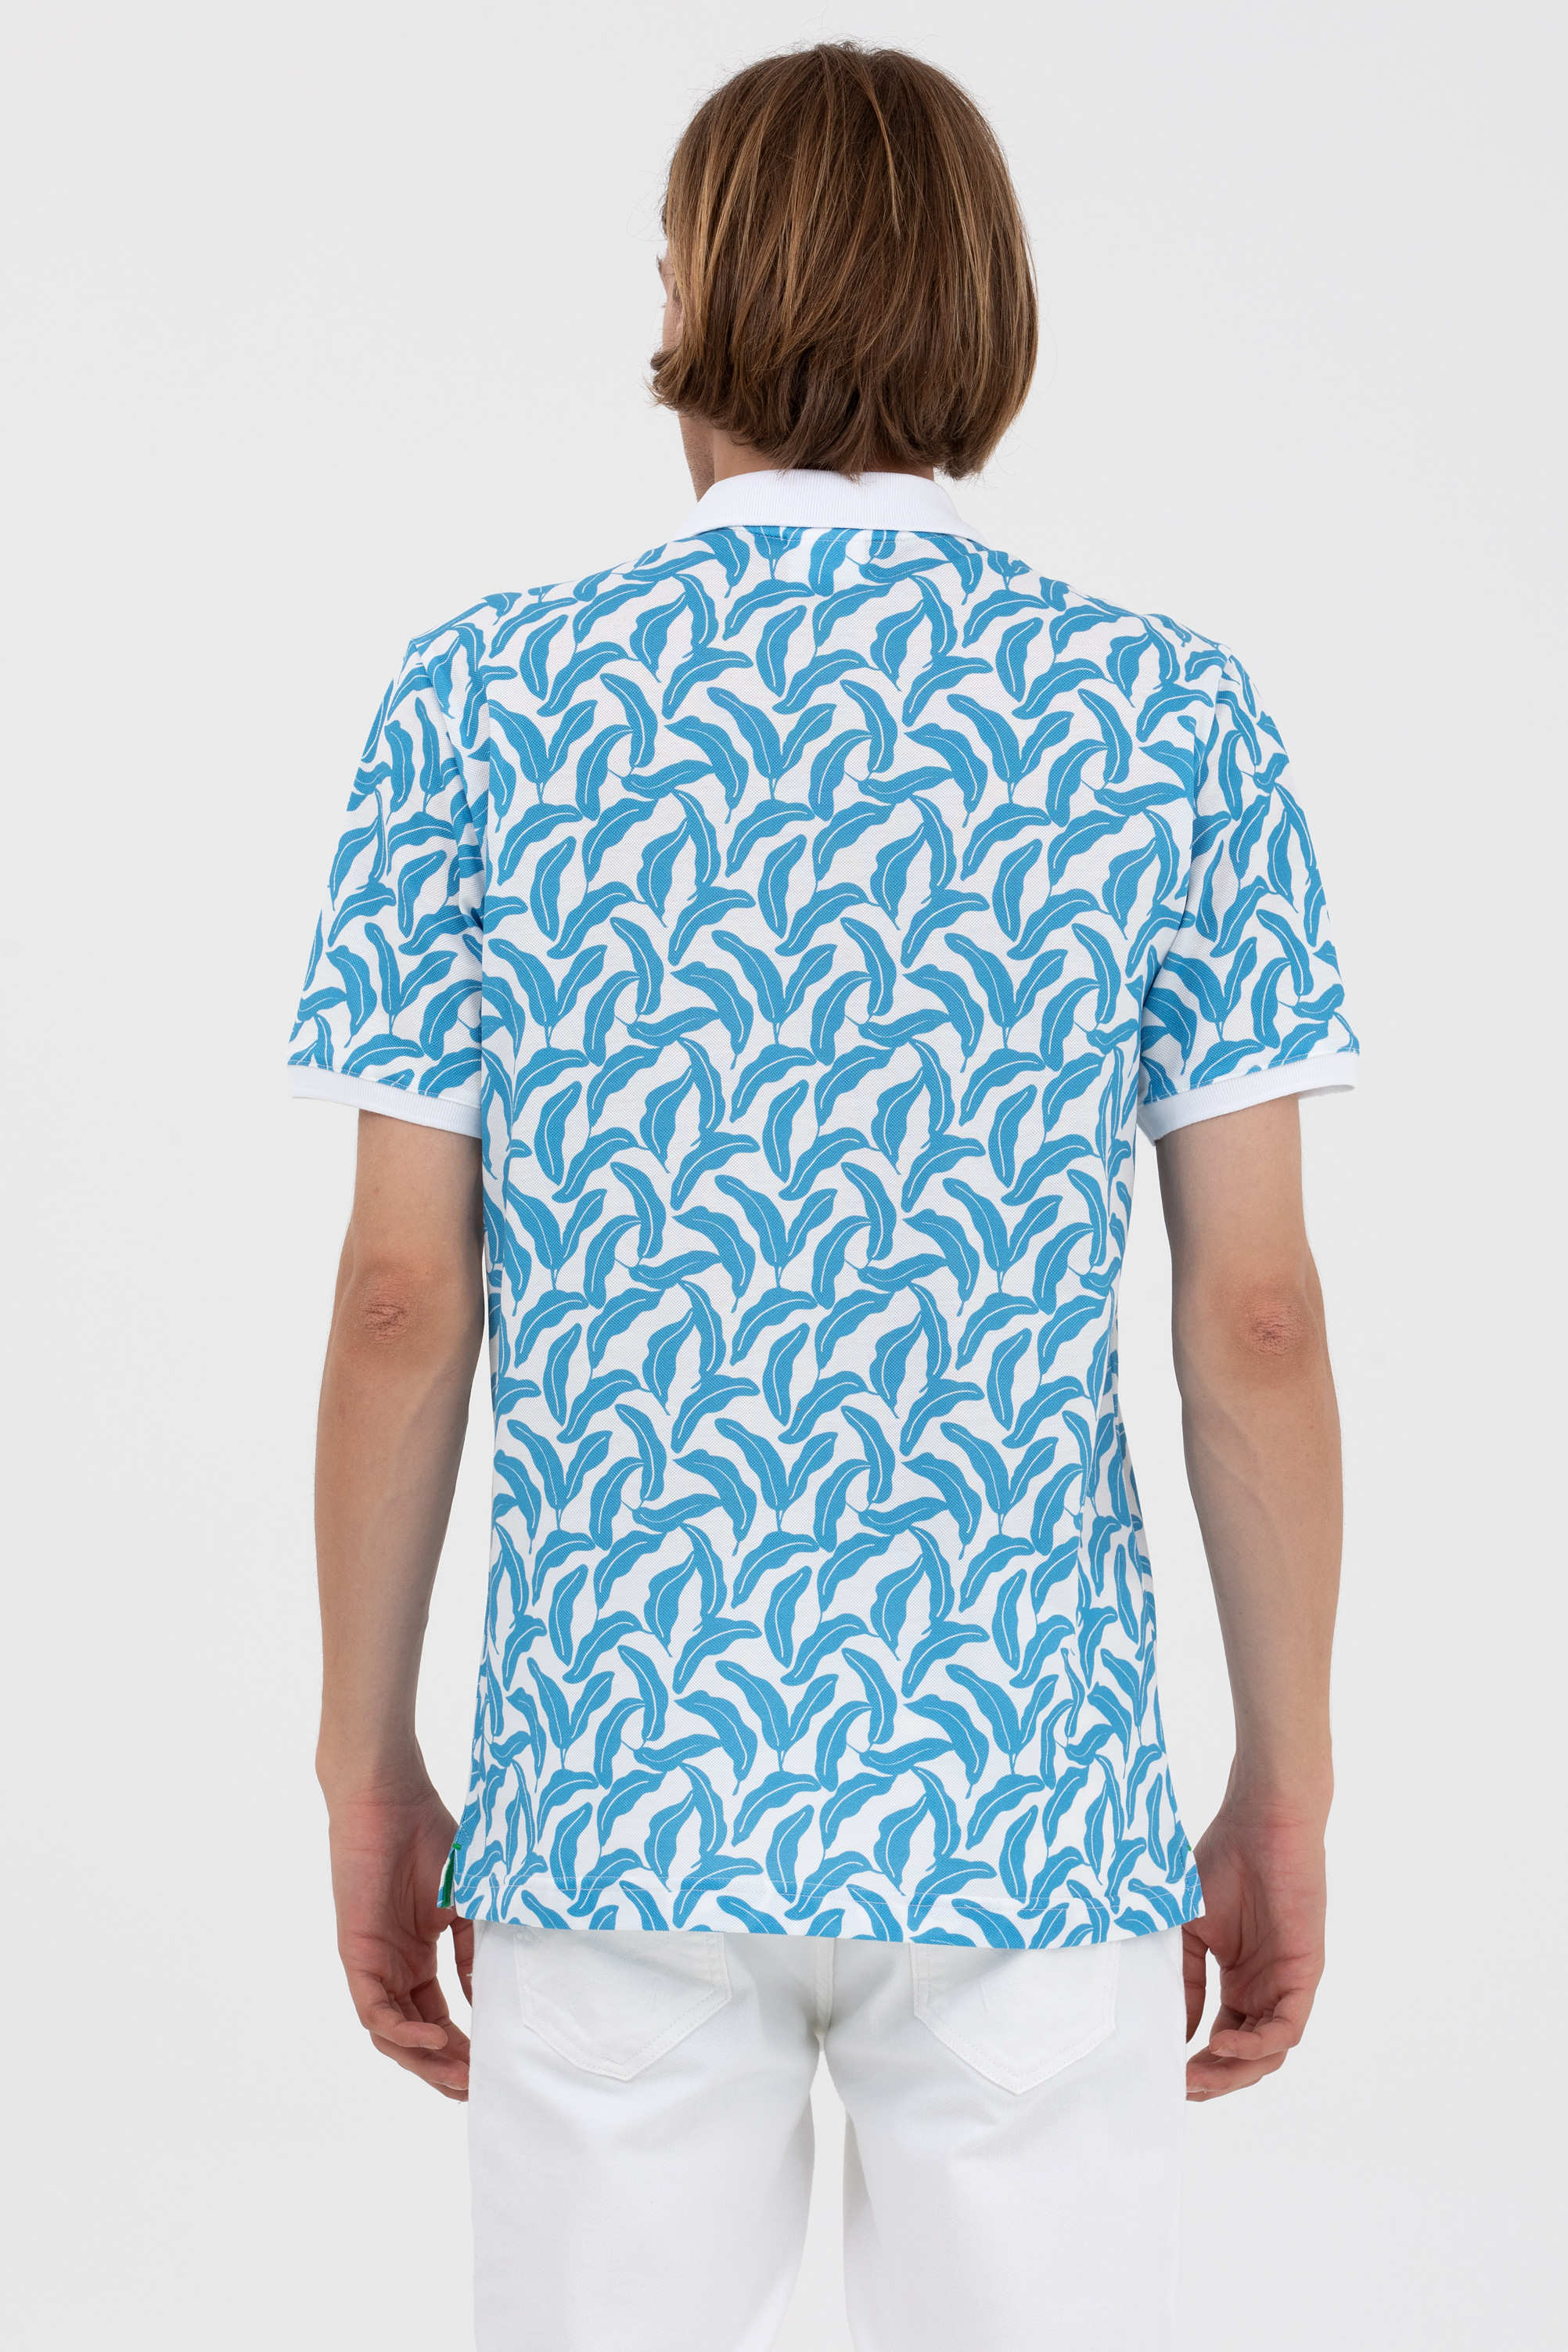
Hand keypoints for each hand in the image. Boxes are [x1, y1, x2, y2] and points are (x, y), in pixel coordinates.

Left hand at [325, 1782, 473, 2100]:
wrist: (392, 1799)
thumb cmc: (430, 1837)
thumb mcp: (466, 1904)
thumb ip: (473, 1951)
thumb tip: (484, 2001)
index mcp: (417, 1954)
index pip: (437, 2016)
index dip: (463, 2046)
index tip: (492, 2069)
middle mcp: (392, 1965)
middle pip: (414, 2036)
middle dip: (444, 2068)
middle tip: (476, 2090)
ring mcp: (373, 1962)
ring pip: (391, 2033)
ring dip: (424, 2061)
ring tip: (460, 2077)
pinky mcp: (356, 1953)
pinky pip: (374, 2010)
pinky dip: (402, 2031)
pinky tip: (436, 2039)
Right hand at [1183, 1790, 1326, 2099]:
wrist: (1260, 1824)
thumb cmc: (1223, 1864)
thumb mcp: (1189, 1930)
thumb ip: (1185, 1979)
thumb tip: (1179, 2031)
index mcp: (1240, 1980)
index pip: (1223, 2040)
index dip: (1199, 2063)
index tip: (1166, 2076)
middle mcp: (1265, 1989)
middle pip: (1247, 2058)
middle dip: (1216, 2080)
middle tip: (1182, 2090)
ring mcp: (1286, 1984)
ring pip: (1269, 2053)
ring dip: (1234, 2072)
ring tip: (1198, 2076)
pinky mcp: (1304, 1974)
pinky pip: (1287, 2028)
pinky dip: (1257, 2045)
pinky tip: (1222, 2043)